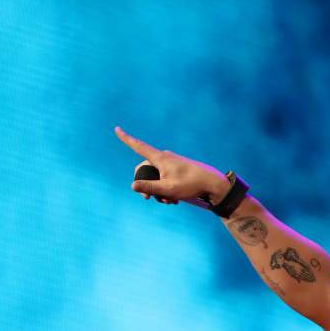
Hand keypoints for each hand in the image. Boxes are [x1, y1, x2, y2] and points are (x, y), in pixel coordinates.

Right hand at [115, 126, 230, 205]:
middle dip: (146, 185)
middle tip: (150, 199)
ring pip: (156, 177)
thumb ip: (150, 187)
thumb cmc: (191, 184)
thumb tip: (132, 186)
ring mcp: (172, 163)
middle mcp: (164, 157)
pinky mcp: (178, 169)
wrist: (213, 183)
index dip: (126, 138)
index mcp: (159, 158)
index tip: (117, 129)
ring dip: (159, 190)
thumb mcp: (168, 189)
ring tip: (169, 201)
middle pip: (145, 170)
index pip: (138, 146)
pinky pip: (165, 178)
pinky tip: (175, 199)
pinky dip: (167, 189)